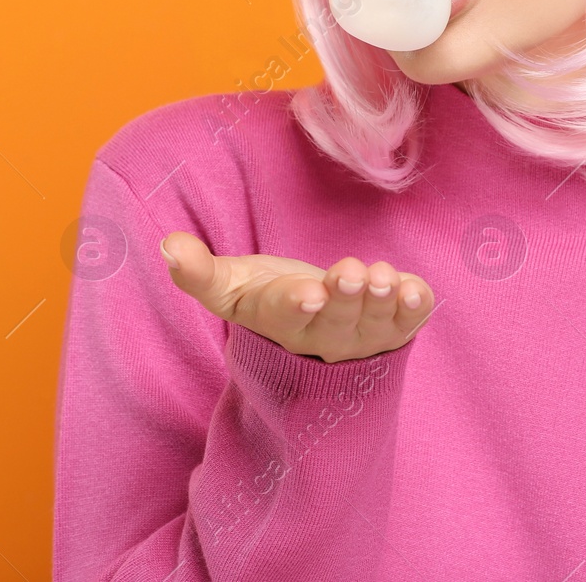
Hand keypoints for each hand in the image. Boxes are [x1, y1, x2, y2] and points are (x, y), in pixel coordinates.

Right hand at [158, 232, 436, 362]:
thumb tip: (168, 246)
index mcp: (281, 322)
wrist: (310, 318)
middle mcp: (324, 339)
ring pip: (376, 327)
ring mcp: (362, 339)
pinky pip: (408, 324)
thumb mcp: (229, 286)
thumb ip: (199, 271)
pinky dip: (415, 309)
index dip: (299, 306)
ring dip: (384, 303)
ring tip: (385, 277)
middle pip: (337, 325)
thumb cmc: (265, 296)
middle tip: (352, 271)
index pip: (288, 319)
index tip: (309, 293)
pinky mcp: (393, 329)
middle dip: (347, 299)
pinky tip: (417, 289)